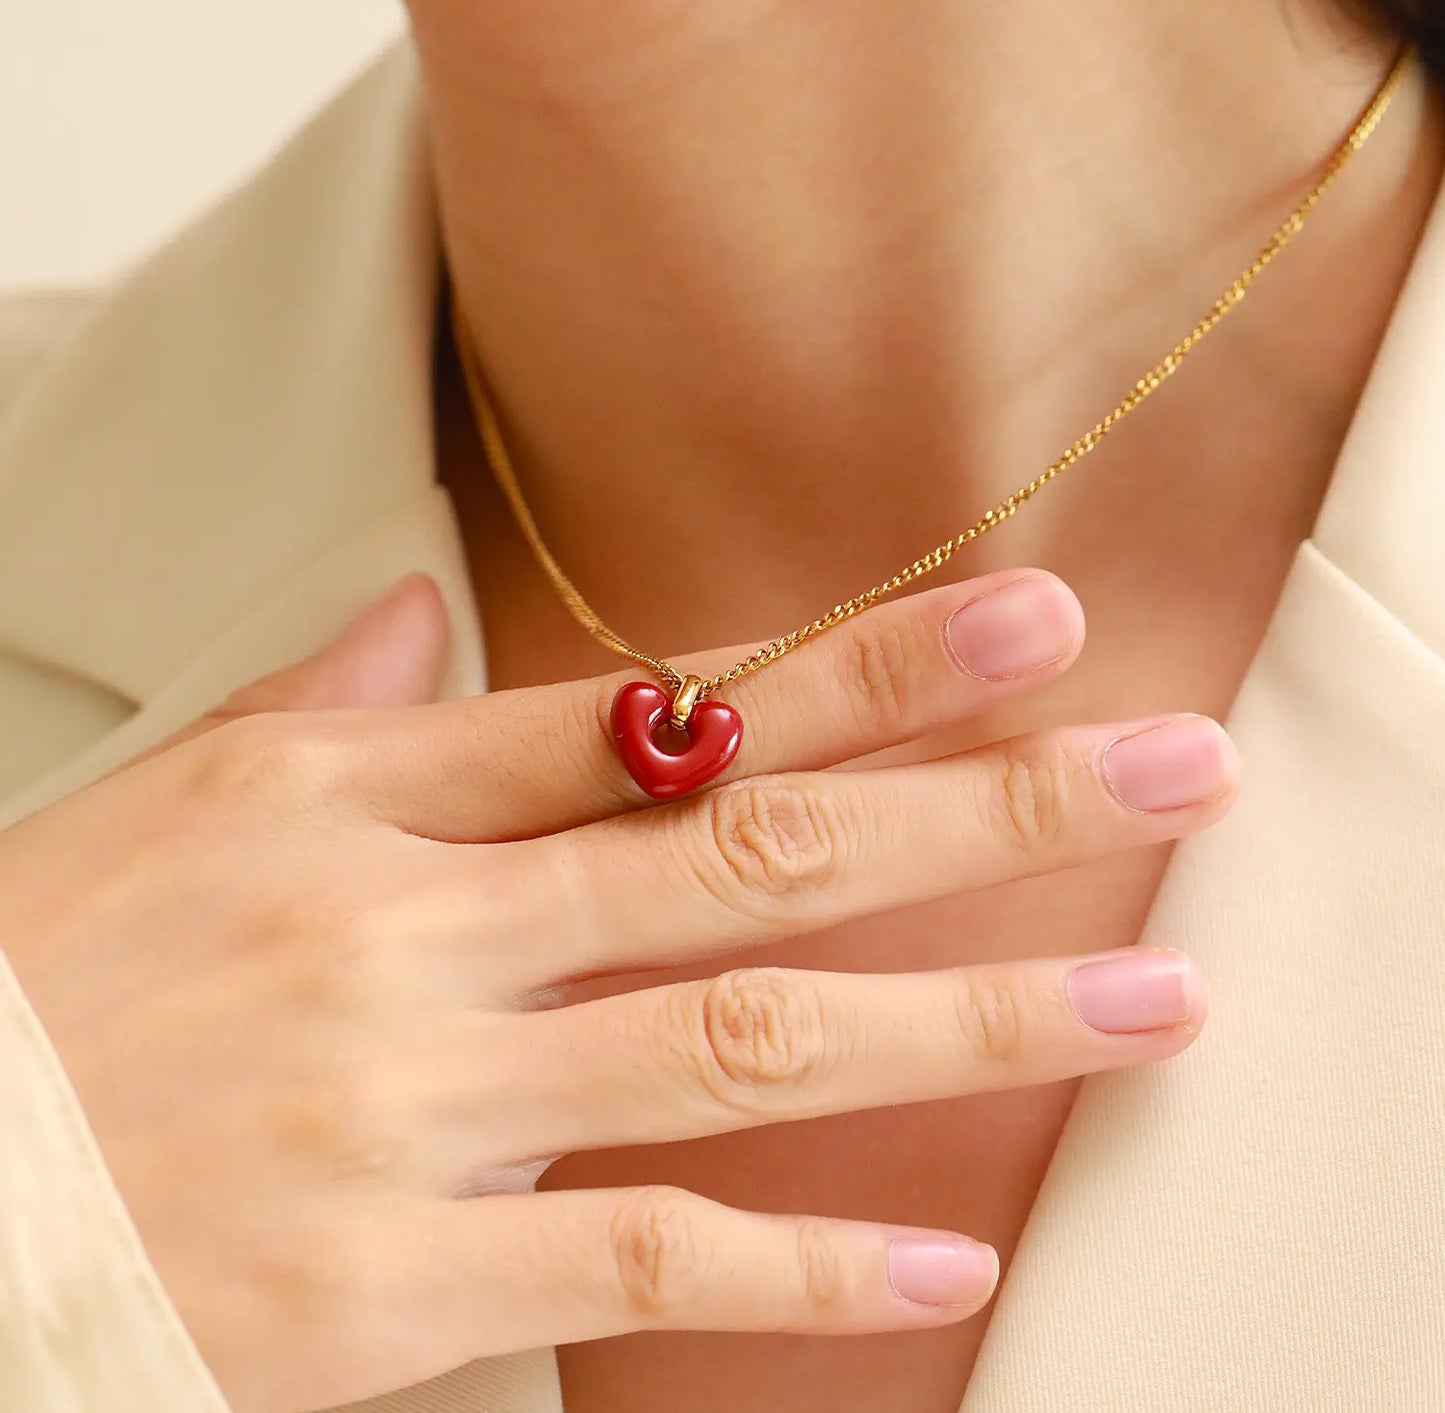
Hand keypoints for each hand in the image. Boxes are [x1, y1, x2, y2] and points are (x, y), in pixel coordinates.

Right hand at [0, 568, 1233, 1412]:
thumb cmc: (34, 988)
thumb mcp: (174, 811)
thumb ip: (329, 711)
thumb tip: (424, 613)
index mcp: (355, 799)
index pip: (660, 711)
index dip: (858, 664)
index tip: (1019, 626)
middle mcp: (409, 934)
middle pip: (750, 848)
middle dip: (976, 803)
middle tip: (1161, 763)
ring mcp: (408, 1107)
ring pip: (742, 1043)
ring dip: (962, 1024)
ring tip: (1143, 1007)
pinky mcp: (382, 1284)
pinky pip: (636, 1260)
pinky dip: (799, 1266)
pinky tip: (942, 1265)